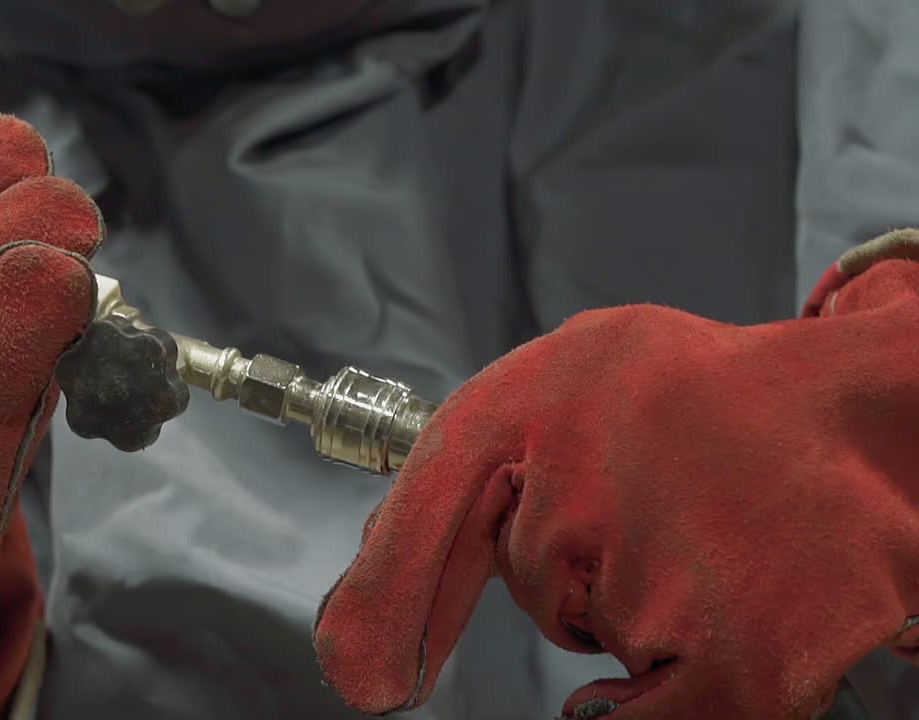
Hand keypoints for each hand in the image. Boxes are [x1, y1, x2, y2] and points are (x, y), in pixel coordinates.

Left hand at [314, 231, 918, 718]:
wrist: (861, 418)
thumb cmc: (703, 402)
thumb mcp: (569, 386)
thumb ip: (470, 473)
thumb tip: (377, 610)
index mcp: (531, 401)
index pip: (424, 513)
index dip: (384, 601)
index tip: (368, 675)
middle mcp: (579, 479)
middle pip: (532, 580)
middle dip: (583, 560)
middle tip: (666, 495)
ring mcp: (655, 572)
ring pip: (592, 634)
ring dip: (641, 604)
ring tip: (715, 526)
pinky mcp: (737, 659)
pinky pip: (646, 718)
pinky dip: (674, 692)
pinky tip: (727, 611)